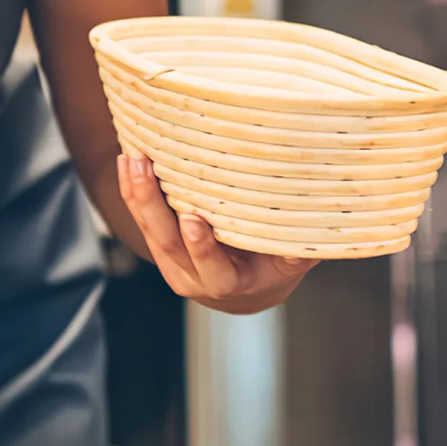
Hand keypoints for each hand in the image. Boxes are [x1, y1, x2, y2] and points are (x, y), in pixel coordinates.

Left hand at [116, 153, 316, 314]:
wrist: (244, 289)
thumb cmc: (273, 267)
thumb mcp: (289, 263)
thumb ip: (300, 249)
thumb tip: (319, 232)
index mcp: (230, 283)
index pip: (213, 270)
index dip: (202, 248)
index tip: (194, 221)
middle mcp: (194, 277)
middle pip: (168, 244)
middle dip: (153, 206)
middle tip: (145, 171)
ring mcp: (172, 262)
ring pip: (149, 229)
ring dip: (137, 192)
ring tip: (131, 157)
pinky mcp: (159, 245)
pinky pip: (141, 218)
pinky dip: (132, 190)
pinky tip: (127, 160)